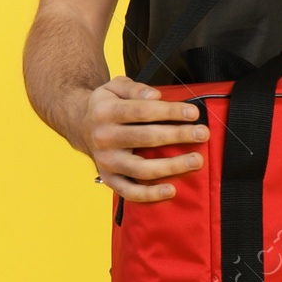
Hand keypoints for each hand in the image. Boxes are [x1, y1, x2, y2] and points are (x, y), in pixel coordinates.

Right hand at [74, 75, 208, 201]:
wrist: (79, 125)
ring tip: (196, 160)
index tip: (193, 113)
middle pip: (146, 138)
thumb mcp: (114, 86)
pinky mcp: (108, 179)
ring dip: (172, 166)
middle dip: (178, 135)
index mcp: (106, 112)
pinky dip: (150, 194)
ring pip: (141, 168)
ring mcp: (106, 161)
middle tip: (203, 134)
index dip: (170, 112)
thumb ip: (135, 88)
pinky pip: (129, 192)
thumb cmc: (106, 105)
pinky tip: (171, 190)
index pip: (143, 111)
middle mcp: (104, 138)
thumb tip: (156, 96)